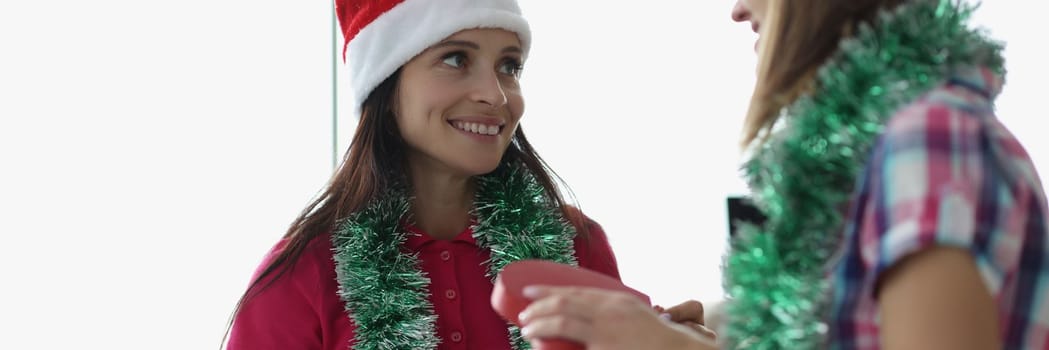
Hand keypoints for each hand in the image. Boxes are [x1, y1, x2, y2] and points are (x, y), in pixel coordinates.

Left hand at [518, 286, 717, 349]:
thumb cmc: (657, 338)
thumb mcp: (635, 314)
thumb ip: (613, 312)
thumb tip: (587, 317)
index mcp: (615, 301)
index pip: (575, 291)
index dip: (548, 290)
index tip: (529, 292)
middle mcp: (609, 312)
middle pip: (564, 303)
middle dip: (539, 307)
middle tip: (524, 314)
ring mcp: (606, 331)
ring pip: (563, 321)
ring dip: (540, 323)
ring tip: (526, 328)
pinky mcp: (604, 348)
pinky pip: (572, 345)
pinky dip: (552, 342)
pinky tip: (541, 343)